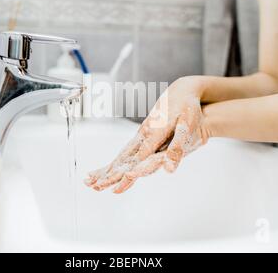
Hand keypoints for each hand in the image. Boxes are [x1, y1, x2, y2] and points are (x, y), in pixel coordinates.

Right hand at [85, 77, 209, 193]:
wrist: (181, 91)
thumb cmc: (187, 109)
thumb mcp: (186, 127)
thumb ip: (177, 149)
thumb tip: (169, 170)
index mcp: (152, 133)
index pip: (136, 159)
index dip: (124, 174)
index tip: (112, 185)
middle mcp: (143, 134)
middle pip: (123, 158)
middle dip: (108, 173)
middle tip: (92, 185)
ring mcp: (140, 134)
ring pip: (121, 155)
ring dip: (106, 168)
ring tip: (90, 180)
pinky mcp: (141, 135)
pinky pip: (126, 151)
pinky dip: (114, 162)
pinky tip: (107, 169)